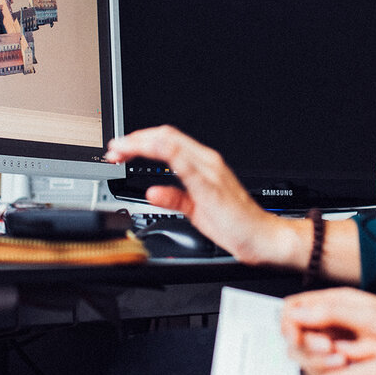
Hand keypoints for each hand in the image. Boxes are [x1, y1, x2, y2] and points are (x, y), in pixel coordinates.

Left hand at [105, 126, 293, 264]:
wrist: (262, 238)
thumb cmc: (235, 224)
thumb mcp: (194, 210)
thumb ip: (174, 198)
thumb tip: (151, 192)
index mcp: (202, 165)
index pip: (166, 141)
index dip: (139, 141)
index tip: (119, 151)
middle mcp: (206, 162)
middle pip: (165, 136)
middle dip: (134, 139)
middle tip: (113, 150)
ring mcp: (210, 171)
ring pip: (172, 143)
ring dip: (142, 143)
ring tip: (121, 151)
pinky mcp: (212, 186)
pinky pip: (188, 164)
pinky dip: (167, 155)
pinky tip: (152, 155)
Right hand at [282, 288, 375, 374]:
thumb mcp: (368, 316)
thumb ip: (331, 312)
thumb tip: (298, 312)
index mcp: (336, 300)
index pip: (293, 308)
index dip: (290, 323)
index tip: (298, 336)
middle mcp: (333, 319)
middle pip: (294, 333)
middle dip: (306, 345)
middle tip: (328, 349)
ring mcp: (337, 340)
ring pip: (305, 352)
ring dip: (316, 358)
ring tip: (342, 359)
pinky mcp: (343, 359)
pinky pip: (320, 366)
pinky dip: (326, 369)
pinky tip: (345, 367)